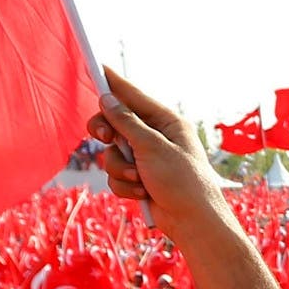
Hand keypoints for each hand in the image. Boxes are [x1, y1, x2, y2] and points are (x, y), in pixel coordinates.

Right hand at [87, 69, 222, 232]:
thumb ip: (127, 123)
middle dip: (107, 133)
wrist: (193, 222)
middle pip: (114, 123)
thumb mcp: (152, 147)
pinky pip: (116, 176)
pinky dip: (125, 186)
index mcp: (166, 122)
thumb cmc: (182, 181)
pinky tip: (142, 193)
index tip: (95, 66)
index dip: (113, 83)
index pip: (133, 96)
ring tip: (138, 179)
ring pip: (111, 153)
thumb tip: (108, 99)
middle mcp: (155, 137)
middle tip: (104, 137)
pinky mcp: (138, 179)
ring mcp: (146, 159)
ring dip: (119, 168)